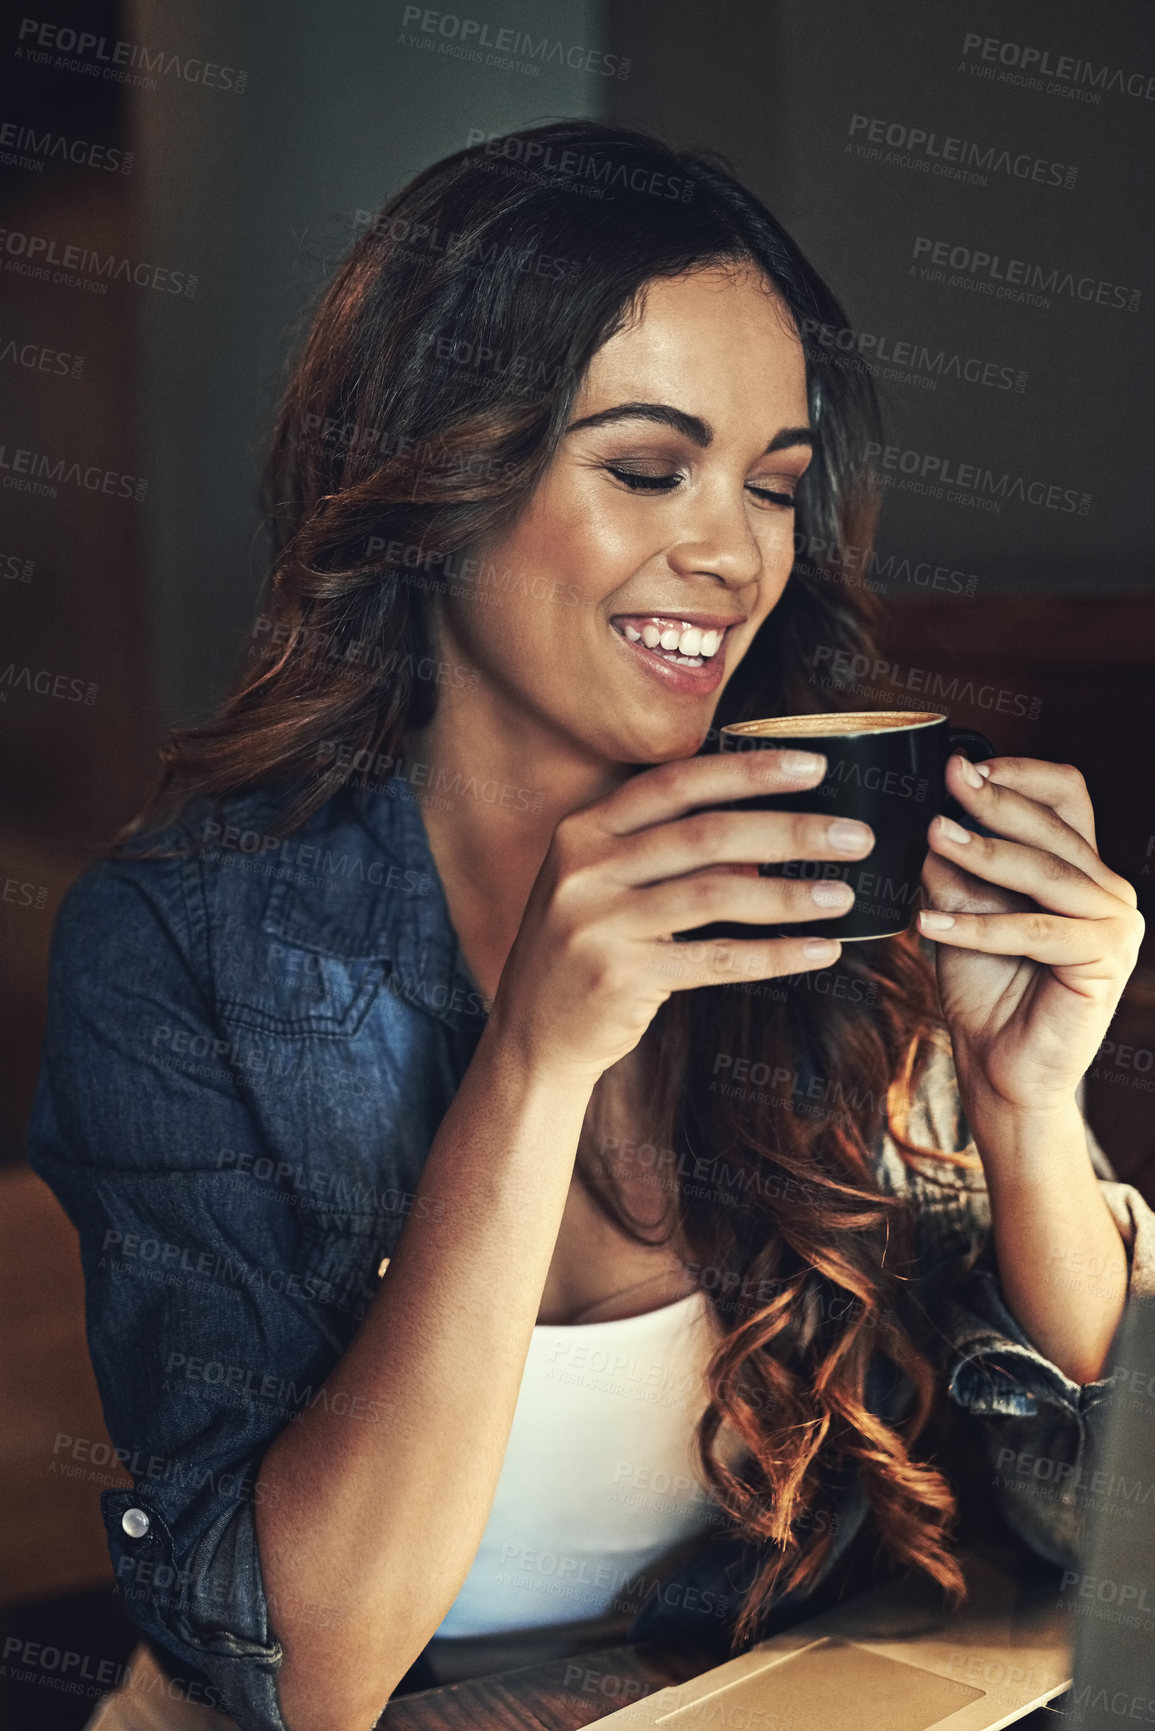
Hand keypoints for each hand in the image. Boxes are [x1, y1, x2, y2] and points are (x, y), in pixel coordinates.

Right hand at [486, 749, 875, 1085]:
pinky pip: (716, 960)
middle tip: (854, 834)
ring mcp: (599, 924)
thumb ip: (673, 856)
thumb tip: (767, 837)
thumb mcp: (610, 887)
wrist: (531, 1034)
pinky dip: (774, 954)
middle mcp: (585, 870)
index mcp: (583, 831)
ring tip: (845, 894)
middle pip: (706, 835)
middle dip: (791, 830)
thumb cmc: (585, 949)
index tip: (813, 767)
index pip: (676, 784)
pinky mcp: (621, 978)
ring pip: (716, 895)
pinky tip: (818, 950)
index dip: (748, 771)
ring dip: (791, 895)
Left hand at [918, 755, 1143, 1116]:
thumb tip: (933, 825)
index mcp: (1078, 869)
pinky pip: (1036, 931)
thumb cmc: (985, 991)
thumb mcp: (959, 915)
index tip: (964, 765)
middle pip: (1055, 828)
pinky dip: (979, 927)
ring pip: (1046, 874)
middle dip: (996, 801)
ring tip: (932, 837)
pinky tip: (930, 925)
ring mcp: (1114, 924)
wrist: (1000, 1069)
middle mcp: (1106, 890)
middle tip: (949, 781)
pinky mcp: (1104, 960)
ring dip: (984, 852)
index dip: (1021, 774)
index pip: (1065, 798)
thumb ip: (954, 872)